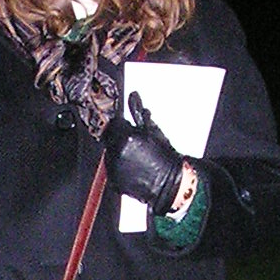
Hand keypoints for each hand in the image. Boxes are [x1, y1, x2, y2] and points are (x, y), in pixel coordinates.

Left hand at [102, 92, 186, 216]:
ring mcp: (114, 168)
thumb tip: (133, 96)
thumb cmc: (164, 156)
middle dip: (118, 139)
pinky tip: (133, 169)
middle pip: (109, 139)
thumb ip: (138, 112)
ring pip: (110, 154)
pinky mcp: (114, 181)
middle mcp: (117, 153)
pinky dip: (119, 168)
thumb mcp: (152, 130)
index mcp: (125, 138)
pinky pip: (111, 170)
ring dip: (118, 153)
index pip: (113, 124)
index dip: (121, 126)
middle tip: (134, 145)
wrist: (170, 183)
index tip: (127, 129)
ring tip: (136, 159)